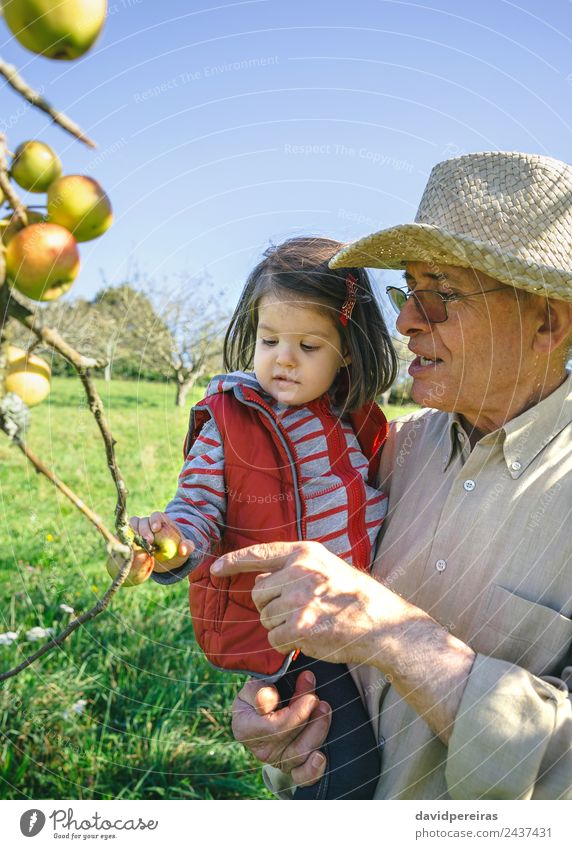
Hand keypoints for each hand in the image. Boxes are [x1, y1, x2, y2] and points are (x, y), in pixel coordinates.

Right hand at [129, 511, 194, 572]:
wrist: (165, 560)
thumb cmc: (176, 551)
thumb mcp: (185, 550)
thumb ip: (187, 547)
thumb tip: (183, 549)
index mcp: (162, 522)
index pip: (157, 515)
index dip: (155, 520)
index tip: (156, 529)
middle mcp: (148, 523)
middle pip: (143, 520)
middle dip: (144, 530)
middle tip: (149, 541)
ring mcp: (138, 530)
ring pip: (133, 525)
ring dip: (134, 533)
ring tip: (139, 544)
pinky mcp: (131, 538)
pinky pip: (126, 535)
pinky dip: (126, 538)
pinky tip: (128, 546)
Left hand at [212, 541, 386, 665]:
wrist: (383, 623)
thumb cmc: (355, 597)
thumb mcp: (328, 566)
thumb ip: (297, 568)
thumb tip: (262, 577)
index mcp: (305, 553)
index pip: (259, 553)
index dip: (233, 561)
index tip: (215, 569)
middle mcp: (299, 572)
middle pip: (258, 592)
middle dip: (269, 606)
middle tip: (295, 612)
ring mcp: (299, 599)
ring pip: (265, 617)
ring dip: (280, 626)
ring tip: (309, 623)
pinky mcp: (300, 626)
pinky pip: (273, 638)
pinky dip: (284, 643)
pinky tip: (307, 638)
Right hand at [232, 671, 330, 786]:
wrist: (265, 706)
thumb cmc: (260, 693)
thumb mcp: (253, 686)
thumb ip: (258, 689)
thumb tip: (271, 698)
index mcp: (246, 729)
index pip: (275, 727)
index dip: (296, 712)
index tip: (310, 693)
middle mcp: (261, 750)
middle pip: (291, 740)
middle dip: (309, 717)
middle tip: (317, 698)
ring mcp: (277, 761)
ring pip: (302, 754)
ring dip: (318, 731)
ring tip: (324, 709)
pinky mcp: (291, 767)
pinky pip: (303, 777)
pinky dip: (313, 770)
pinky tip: (320, 757)